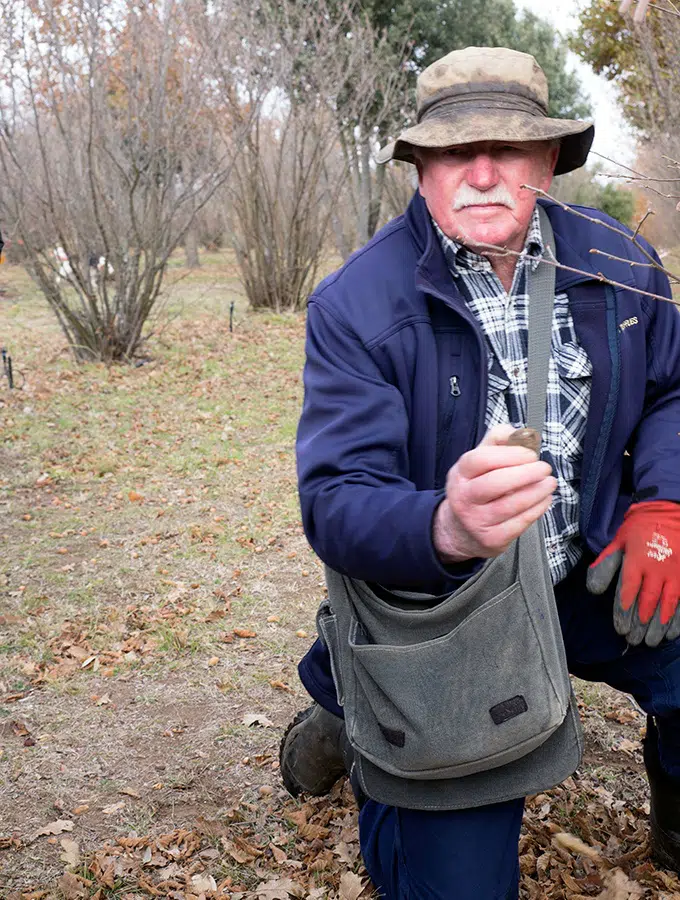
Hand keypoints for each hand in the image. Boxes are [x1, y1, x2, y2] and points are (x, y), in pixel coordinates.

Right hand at [433, 424, 556, 563]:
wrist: (459, 530)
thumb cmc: (475, 489)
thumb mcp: (477, 462)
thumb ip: (497, 441)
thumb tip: (518, 432)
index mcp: (460, 474)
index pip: (481, 460)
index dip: (510, 455)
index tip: (530, 454)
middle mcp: (464, 497)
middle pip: (495, 483)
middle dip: (526, 474)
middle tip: (544, 468)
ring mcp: (476, 520)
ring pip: (510, 505)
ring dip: (536, 492)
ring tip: (549, 483)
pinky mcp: (491, 539)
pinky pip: (519, 523)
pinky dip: (537, 510)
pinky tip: (544, 500)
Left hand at [587, 501, 679, 646]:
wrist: (668, 511)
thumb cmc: (639, 529)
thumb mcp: (618, 542)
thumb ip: (606, 565)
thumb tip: (594, 590)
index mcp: (637, 560)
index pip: (629, 590)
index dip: (624, 610)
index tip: (621, 627)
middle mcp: (657, 568)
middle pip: (648, 601)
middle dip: (641, 623)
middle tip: (635, 640)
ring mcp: (676, 572)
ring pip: (668, 604)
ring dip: (659, 625)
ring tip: (652, 641)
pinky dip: (678, 618)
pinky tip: (672, 631)